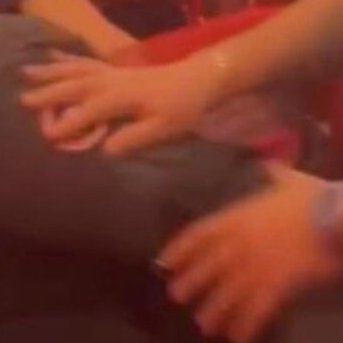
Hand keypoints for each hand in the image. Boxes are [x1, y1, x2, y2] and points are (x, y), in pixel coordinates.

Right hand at [20, 53, 215, 154]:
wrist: (199, 78)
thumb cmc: (182, 107)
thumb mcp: (163, 128)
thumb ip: (133, 138)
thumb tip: (105, 151)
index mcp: (121, 97)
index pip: (89, 111)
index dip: (68, 123)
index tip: (47, 136)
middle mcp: (110, 81)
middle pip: (74, 86)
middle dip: (48, 93)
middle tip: (22, 100)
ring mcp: (110, 72)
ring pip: (74, 70)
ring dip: (49, 72)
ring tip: (24, 72)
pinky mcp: (112, 69)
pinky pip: (83, 61)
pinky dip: (64, 58)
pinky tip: (49, 55)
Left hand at [159, 165, 342, 342]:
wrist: (339, 216)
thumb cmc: (316, 198)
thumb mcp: (290, 181)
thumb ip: (274, 174)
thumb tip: (268, 164)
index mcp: (237, 217)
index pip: (198, 234)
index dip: (179, 249)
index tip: (164, 261)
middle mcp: (240, 242)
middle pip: (207, 266)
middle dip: (190, 281)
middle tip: (176, 296)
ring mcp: (257, 264)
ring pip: (227, 292)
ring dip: (214, 309)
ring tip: (204, 323)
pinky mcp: (278, 284)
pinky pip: (256, 309)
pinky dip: (246, 324)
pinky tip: (238, 337)